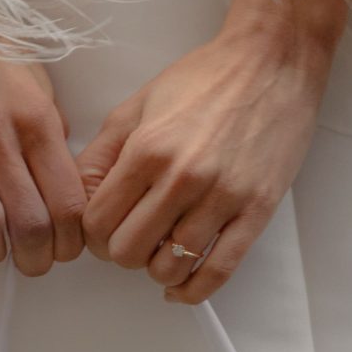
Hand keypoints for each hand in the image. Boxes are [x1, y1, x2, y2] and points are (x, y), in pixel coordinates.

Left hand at [76, 0, 349, 305]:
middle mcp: (181, 177)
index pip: (97, 223)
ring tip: (163, 249)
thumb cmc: (207, 79)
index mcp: (146, 149)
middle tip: (134, 239)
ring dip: (158, 267)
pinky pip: (217, 272)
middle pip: (127, 251)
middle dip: (123, 252)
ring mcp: (221, 197)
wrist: (273, 61)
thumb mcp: (138, 106)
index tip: (105, 230)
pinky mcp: (255, 211)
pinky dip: (192, 289)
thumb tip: (78, 197)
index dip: (94, 235)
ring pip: (169, 267)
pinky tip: (181, 285)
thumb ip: (102, 154)